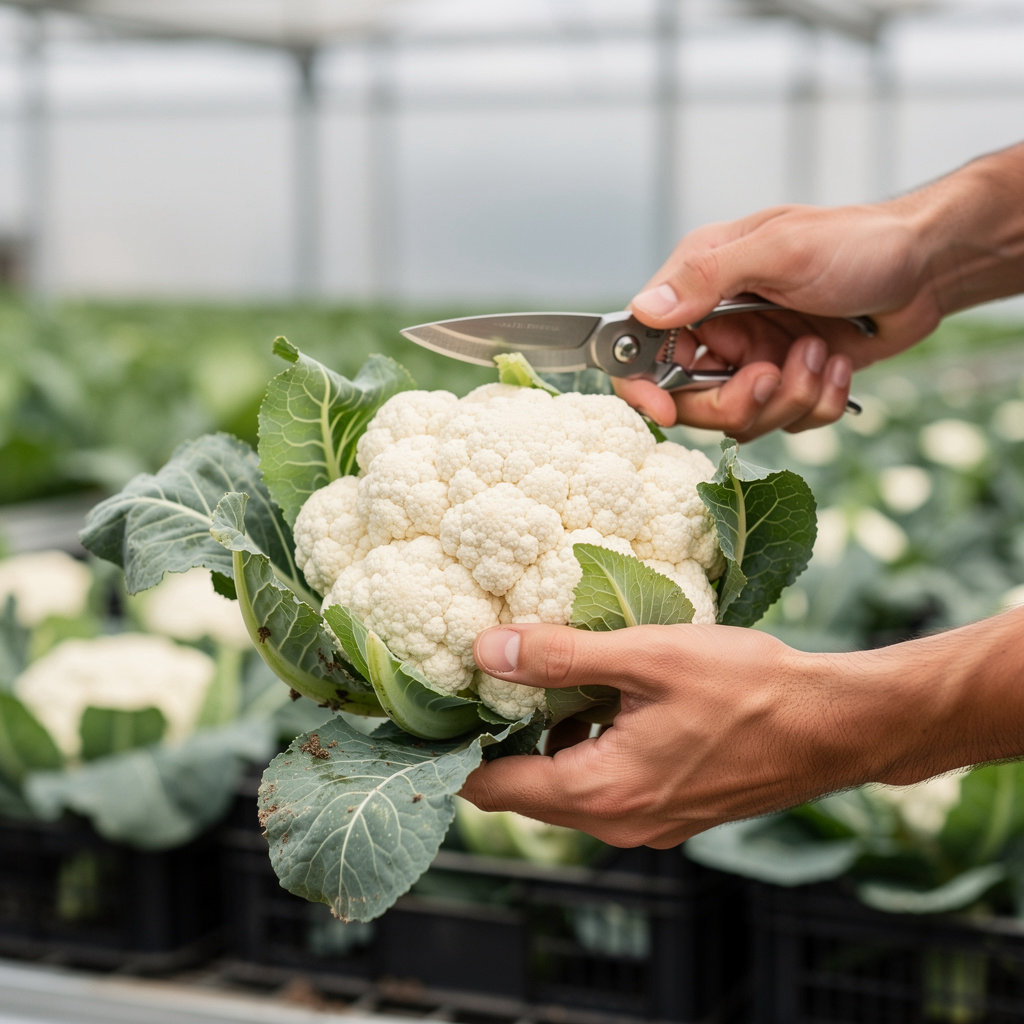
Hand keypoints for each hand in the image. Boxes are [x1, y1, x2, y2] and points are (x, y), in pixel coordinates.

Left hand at [461, 622, 882, 846]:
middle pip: (526, 791)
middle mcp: (617, 823)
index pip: (493, 790)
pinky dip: (592, 747)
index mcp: (600, 792)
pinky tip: (612, 696)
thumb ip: (561, 656)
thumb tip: (487, 651)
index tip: (449, 705)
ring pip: (567, 786)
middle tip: (500, 674)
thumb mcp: (646, 657)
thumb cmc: (748, 689)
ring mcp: (648, 824)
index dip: (459, 750)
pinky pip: (606, 785)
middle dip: (506, 738)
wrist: (833, 726)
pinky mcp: (672, 812)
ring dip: (554, 739)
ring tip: (559, 675)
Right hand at [619, 202, 944, 439]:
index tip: (667, 409)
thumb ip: (707, 278)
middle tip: (770, 376)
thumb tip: (644, 310)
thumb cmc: (858, 242)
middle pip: (691, 401)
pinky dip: (819, 401)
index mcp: (699, 286)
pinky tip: (837, 363)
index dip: (644, 386)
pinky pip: (787, 422)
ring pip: (743, 420)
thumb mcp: (780, 250)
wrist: (927, 266)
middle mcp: (719, 327)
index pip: (642, 347)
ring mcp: (753, 358)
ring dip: (789, 396)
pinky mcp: (789, 382)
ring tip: (819, 353)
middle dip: (735, 401)